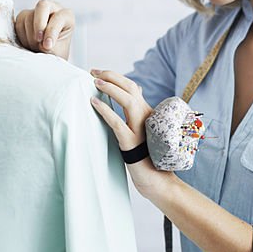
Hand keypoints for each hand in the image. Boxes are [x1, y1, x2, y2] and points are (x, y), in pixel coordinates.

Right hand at [14, 0, 74, 59]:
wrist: (47, 54)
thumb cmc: (57, 51)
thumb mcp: (58, 52)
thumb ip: (51, 47)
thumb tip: (41, 44)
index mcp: (66, 15)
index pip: (59, 18)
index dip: (52, 31)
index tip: (47, 46)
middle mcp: (52, 8)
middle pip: (42, 6)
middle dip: (38, 24)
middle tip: (38, 40)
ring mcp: (37, 11)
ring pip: (28, 17)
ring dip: (30, 35)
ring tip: (36, 47)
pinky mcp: (24, 16)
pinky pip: (18, 23)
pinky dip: (22, 35)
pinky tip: (28, 43)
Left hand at [88, 69, 166, 196]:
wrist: (159, 180)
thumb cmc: (149, 156)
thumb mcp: (145, 130)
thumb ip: (138, 113)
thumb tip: (136, 92)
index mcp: (149, 113)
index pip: (133, 87)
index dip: (116, 77)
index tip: (100, 73)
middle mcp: (147, 117)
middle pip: (131, 88)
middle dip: (111, 76)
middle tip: (93, 71)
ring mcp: (140, 129)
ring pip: (127, 101)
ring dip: (110, 88)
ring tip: (94, 82)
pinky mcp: (132, 142)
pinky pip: (117, 123)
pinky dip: (105, 110)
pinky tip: (94, 103)